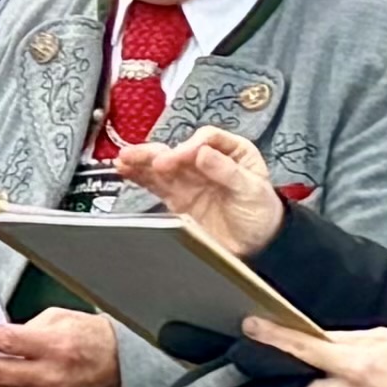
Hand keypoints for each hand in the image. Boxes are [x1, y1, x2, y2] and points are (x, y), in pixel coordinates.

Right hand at [117, 129, 283, 253]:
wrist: (258, 246)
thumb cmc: (262, 213)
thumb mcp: (251, 190)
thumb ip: (227, 171)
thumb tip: (201, 152)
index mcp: (232, 151)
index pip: (207, 140)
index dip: (192, 146)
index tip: (181, 157)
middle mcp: (207, 161)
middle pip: (179, 150)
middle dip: (160, 153)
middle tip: (148, 160)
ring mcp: (190, 179)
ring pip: (162, 165)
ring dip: (143, 161)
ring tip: (124, 160)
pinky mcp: (178, 197)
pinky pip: (155, 183)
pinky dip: (139, 177)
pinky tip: (125, 170)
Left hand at [240, 310, 386, 386]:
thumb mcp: (384, 339)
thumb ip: (344, 339)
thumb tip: (312, 336)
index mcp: (356, 367)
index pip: (302, 350)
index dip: (273, 338)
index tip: (252, 328)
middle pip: (298, 385)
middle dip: (299, 375)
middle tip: (313, 367)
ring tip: (351, 386)